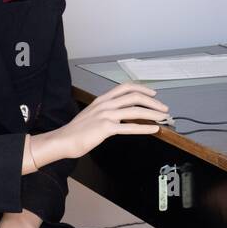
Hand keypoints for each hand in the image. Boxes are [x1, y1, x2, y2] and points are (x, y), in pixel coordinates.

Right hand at [26, 84, 168, 168]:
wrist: (63, 140)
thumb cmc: (77, 131)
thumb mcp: (93, 114)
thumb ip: (107, 111)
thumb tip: (122, 115)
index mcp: (102, 99)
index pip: (125, 87)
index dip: (142, 88)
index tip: (153, 93)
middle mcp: (105, 104)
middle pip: (134, 96)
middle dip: (152, 101)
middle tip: (163, 107)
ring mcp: (106, 115)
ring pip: (135, 110)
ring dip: (153, 113)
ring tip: (163, 117)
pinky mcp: (106, 128)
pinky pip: (130, 127)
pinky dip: (145, 127)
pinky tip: (154, 129)